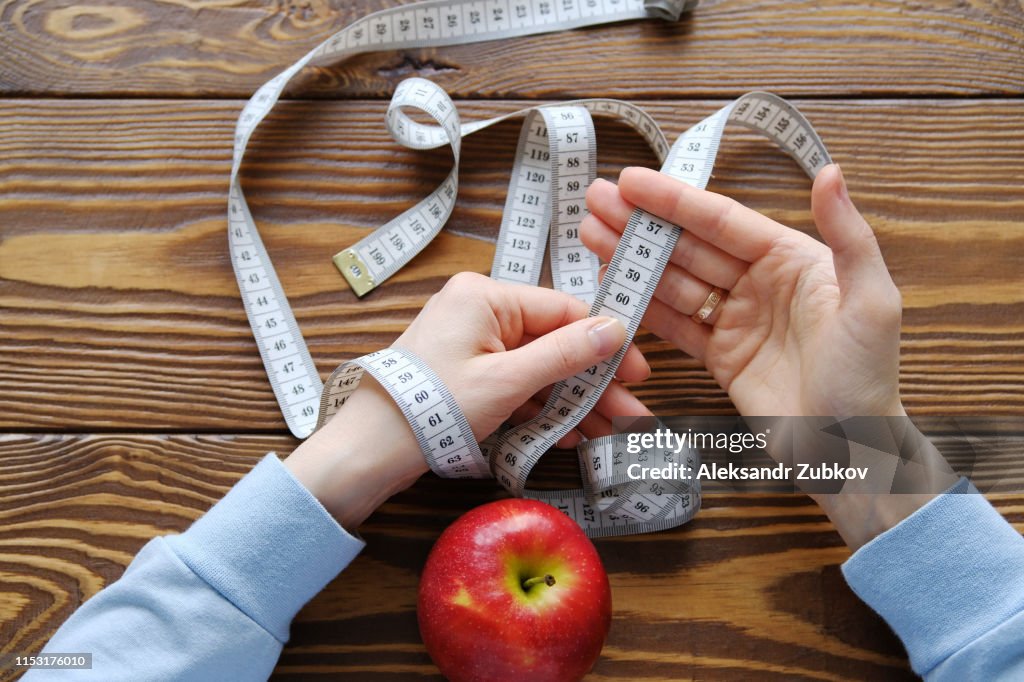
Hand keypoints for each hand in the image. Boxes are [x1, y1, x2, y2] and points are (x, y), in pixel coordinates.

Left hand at [285, 273, 650, 528]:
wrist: (368, 452)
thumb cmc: (433, 408)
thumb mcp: (508, 381)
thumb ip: (565, 355)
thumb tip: (614, 329)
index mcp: (485, 296)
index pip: (563, 310)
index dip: (605, 344)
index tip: (638, 375)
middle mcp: (479, 312)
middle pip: (554, 343)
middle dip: (593, 384)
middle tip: (631, 418)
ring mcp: (471, 344)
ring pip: (538, 369)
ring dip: (572, 402)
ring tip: (610, 436)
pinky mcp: (466, 375)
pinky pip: (515, 385)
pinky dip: (541, 410)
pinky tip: (571, 436)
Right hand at [582, 164, 904, 418]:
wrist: (849, 452)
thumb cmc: (868, 378)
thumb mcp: (872, 301)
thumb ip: (850, 235)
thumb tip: (830, 171)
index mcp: (792, 260)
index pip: (722, 221)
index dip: (674, 201)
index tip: (631, 180)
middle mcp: (760, 283)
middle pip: (689, 245)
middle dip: (641, 222)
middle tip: (595, 199)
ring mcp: (736, 320)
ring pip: (675, 280)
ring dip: (633, 257)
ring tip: (590, 234)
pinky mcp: (720, 356)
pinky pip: (674, 324)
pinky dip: (642, 304)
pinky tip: (613, 284)